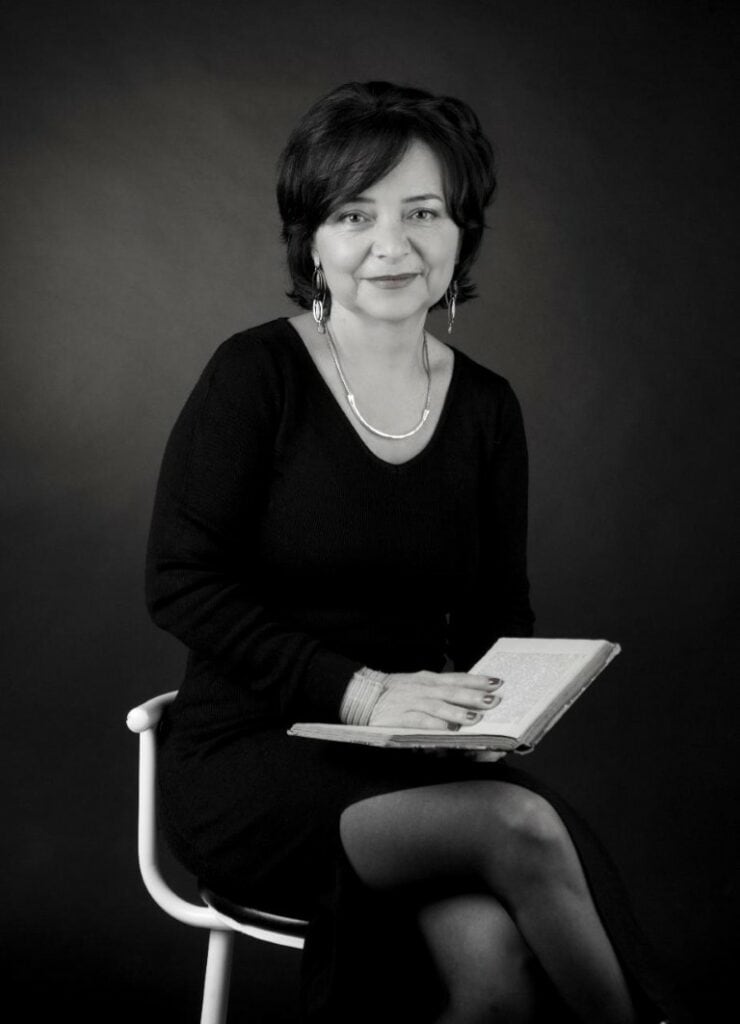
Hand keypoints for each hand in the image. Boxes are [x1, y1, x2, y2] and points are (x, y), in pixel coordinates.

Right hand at [368, 671, 502, 729]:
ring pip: (438, 706)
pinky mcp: (399, 717)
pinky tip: (448, 729)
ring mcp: (410, 702)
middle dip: (474, 696)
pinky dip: (434, 725)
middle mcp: (422, 689)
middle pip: (452, 691)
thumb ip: (439, 689)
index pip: (457, 678)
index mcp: (428, 680)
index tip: (497, 682)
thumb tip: (466, 695)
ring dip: (458, 712)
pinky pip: (419, 721)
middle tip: (495, 700)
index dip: (477, 680)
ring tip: (476, 718)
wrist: (362, 695)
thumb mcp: (418, 684)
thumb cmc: (394, 692)